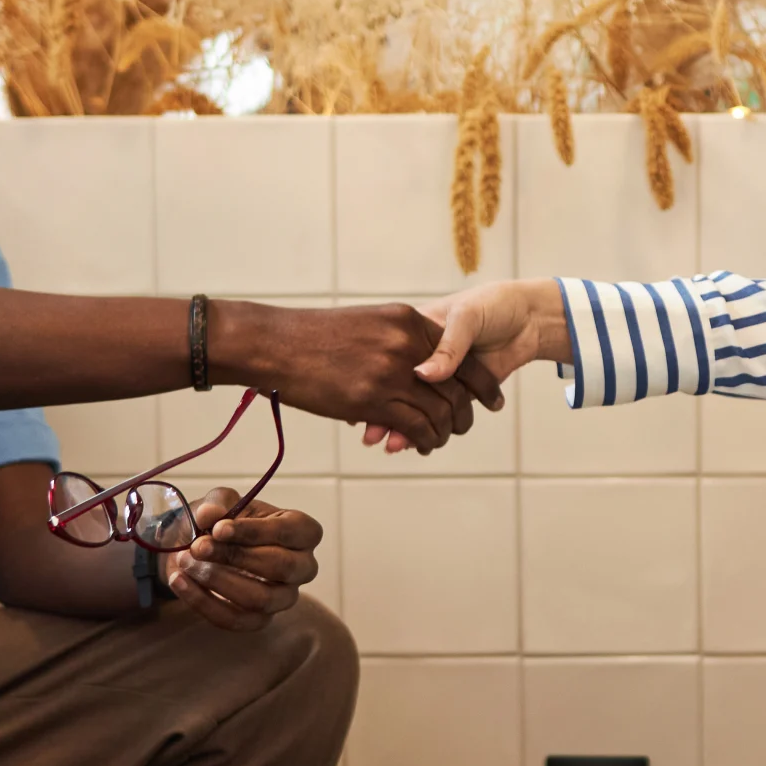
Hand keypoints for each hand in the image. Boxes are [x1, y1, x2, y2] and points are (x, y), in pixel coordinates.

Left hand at [159, 489, 324, 631]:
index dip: (255, 531)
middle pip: (280, 567)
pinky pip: (235, 620)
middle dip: (234, 556)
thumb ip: (217, 503)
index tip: (218, 529)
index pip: (290, 532)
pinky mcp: (259, 620)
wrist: (202, 547)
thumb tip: (209, 515)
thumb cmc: (224, 522)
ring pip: (259, 598)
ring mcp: (283, 597)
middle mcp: (301, 567)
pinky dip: (202, 602)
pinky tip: (180, 581)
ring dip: (217, 580)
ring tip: (186, 561)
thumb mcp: (220, 502)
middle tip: (198, 546)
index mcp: (301, 532)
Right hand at [213, 302, 499, 453]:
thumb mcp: (368, 324)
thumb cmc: (314, 336)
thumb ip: (399, 342)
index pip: (460, 354)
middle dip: (467, 411)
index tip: (490, 398)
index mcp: (407, 320)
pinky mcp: (372, 398)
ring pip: (440, 410)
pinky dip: (425, 440)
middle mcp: (405, 343)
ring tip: (440, 441)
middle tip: (466, 426)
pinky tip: (422, 445)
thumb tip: (421, 370)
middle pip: (456, 385)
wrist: (275, 343)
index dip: (480, 380)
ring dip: (446, 431)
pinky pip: (415, 426)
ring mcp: (390, 371)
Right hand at [361, 279, 569, 454]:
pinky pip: (436, 414)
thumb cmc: (494, 306)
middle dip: (386, 413)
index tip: (364, 400)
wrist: (530, 318)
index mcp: (417, 330)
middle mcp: (423, 355)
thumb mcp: (467, 316)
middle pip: (401, 389)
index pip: (394, 359)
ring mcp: (440, 376)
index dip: (378, 379)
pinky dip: (422, 431)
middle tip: (373, 435)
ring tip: (390, 445)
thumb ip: (448, 345)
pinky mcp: (458, 393)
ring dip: (402, 428)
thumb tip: (424, 375)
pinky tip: (408, 443)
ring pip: (416, 405)